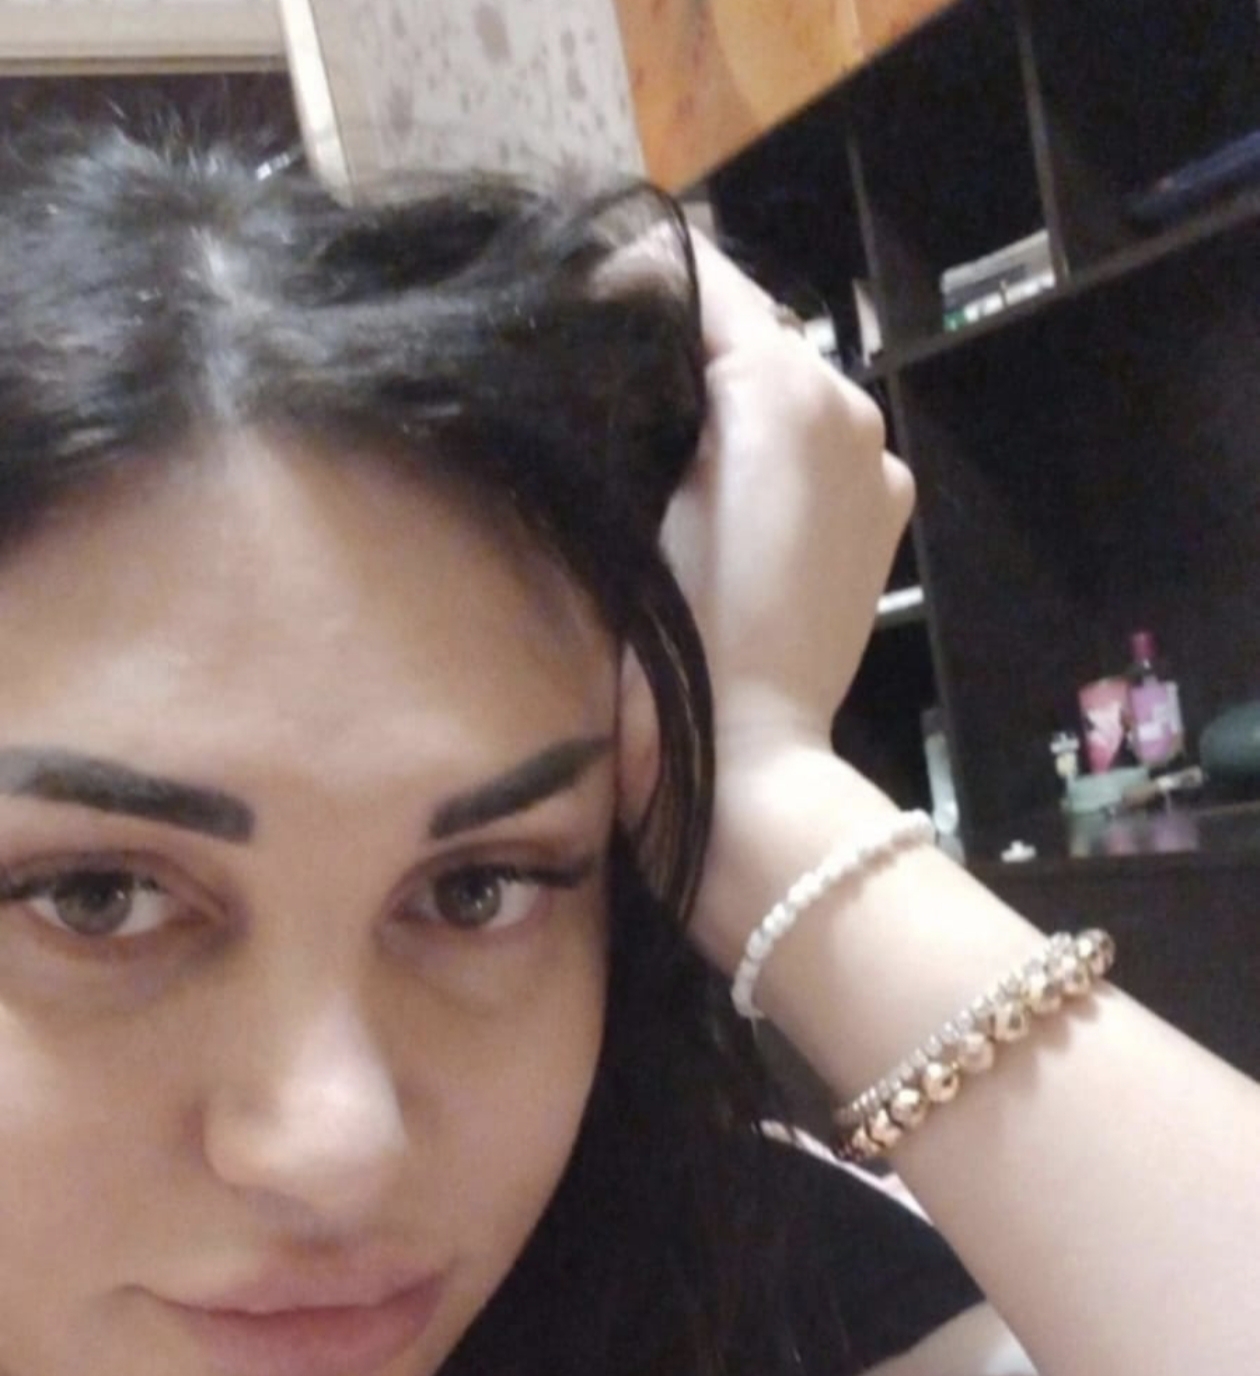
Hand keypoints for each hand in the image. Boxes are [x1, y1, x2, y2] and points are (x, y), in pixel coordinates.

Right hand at [618, 231, 915, 961]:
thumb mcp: (632, 495)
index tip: (573, 298)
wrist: (745, 761)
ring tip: (660, 439)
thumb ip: (636, 380)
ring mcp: (874, 459)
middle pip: (750, 331)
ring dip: (728, 396)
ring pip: (786, 385)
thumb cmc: (668, 639)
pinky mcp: (882, 511)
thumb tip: (618, 301)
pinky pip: (819, 444)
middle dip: (683, 343)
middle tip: (605, 374)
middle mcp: (846, 401)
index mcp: (781, 384)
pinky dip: (772, 449)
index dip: (632, 282)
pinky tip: (721, 494)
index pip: (698, 279)